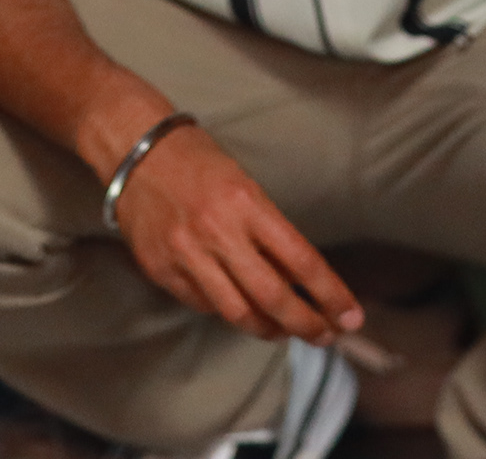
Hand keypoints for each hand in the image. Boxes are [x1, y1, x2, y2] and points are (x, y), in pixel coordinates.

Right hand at [110, 123, 366, 346]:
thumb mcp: (244, 185)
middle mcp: (216, 232)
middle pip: (272, 297)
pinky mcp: (161, 270)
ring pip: (238, 313)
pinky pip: (204, 305)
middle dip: (306, 325)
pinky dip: (229, 311)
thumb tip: (299, 281)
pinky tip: (241, 306)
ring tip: (286, 330)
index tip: (351, 315)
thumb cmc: (198, 160)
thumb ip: (268, 232)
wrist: (134, 150)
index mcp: (246, 202)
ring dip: (270, 329)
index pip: (301, 260)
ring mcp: (185, 254)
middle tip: (326, 336)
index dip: (331, 294)